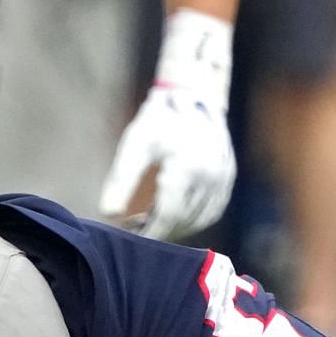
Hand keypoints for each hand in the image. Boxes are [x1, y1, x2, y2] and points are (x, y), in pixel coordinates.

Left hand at [99, 8, 235, 240]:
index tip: (130, 237)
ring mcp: (223, 182)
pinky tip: (170, 215)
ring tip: (149, 222)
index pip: (168, 214)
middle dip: (158, 230)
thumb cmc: (158, 120)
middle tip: (134, 229)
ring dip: (173, 227)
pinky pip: (209, 213)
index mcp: (188, 168)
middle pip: (182, 220)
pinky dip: (189, 220)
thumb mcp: (135, 144)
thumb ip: (121, 180)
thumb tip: (108, 214)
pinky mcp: (228, 183)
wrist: (193, 98)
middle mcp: (211, 177)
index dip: (150, 231)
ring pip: (197, 220)